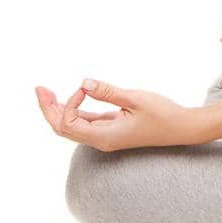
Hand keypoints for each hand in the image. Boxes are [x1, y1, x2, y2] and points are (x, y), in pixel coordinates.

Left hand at [34, 78, 199, 151]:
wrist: (182, 128)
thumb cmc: (163, 114)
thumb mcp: (136, 99)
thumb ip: (108, 92)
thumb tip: (84, 82)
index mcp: (104, 137)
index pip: (70, 123)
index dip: (70, 102)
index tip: (86, 87)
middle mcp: (100, 140)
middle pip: (62, 128)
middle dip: (48, 109)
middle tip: (39, 88)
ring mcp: (105, 136)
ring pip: (72, 126)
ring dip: (58, 109)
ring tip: (46, 93)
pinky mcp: (111, 131)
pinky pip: (85, 123)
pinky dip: (74, 110)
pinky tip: (70, 99)